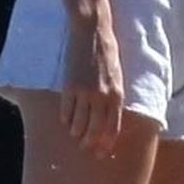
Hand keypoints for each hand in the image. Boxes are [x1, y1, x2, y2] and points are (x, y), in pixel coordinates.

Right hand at [60, 15, 123, 153]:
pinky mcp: (70, 86)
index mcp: (117, 95)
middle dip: (89, 143)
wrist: (92, 32)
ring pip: (79, 123)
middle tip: (85, 148)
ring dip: (76, 132)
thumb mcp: (118, 76)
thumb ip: (114, 96)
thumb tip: (108, 117)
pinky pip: (66, 110)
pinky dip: (65, 118)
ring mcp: (85, 92)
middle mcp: (102, 97)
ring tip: (75, 135)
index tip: (100, 152)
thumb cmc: (107, 53)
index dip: (106, 143)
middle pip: (95, 130)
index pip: (113, 128)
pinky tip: (65, 120)